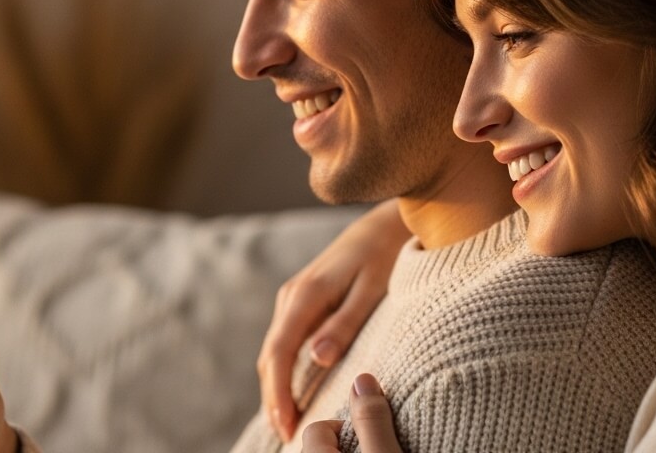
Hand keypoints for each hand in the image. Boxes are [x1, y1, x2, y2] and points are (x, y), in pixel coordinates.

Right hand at [260, 200, 408, 440]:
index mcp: (306, 294)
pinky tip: (293, 391)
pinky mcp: (301, 301)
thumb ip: (345, 323)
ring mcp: (293, 298)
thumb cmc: (385, 255)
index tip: (286, 425)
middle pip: (270, 355)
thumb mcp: (372, 289)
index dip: (278, 393)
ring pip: (274, 350)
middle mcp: (292, 296)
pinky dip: (283, 370)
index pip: (280, 352)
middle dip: (273, 397)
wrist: (383, 224)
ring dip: (275, 386)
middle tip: (286, 435)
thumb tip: (317, 358)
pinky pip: (284, 341)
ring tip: (288, 421)